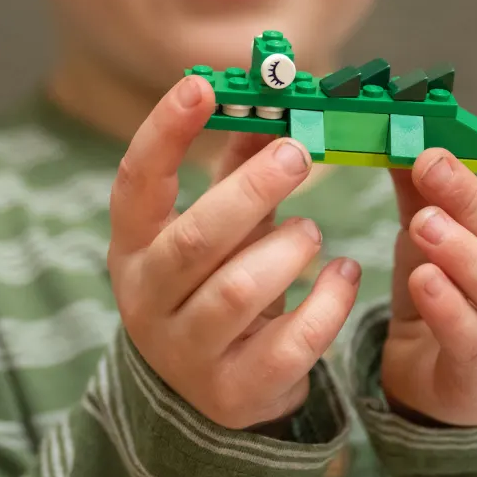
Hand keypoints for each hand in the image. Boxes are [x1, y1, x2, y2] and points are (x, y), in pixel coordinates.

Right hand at [107, 75, 363, 430]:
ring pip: (237, 294)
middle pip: (194, 240)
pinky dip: (325, 304)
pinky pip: (287, 344)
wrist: (207, 390)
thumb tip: (272, 94)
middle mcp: (146, 299)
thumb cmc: (213, 283)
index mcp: (133, 247)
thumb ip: (239, 166)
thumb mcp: (217, 225)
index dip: (164, 132)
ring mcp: (185, 351)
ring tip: (314, 231)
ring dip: (287, 250)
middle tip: (298, 154)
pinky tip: (343, 274)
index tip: (203, 84)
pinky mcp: (233, 392)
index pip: (136, 183)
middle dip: (250, 191)